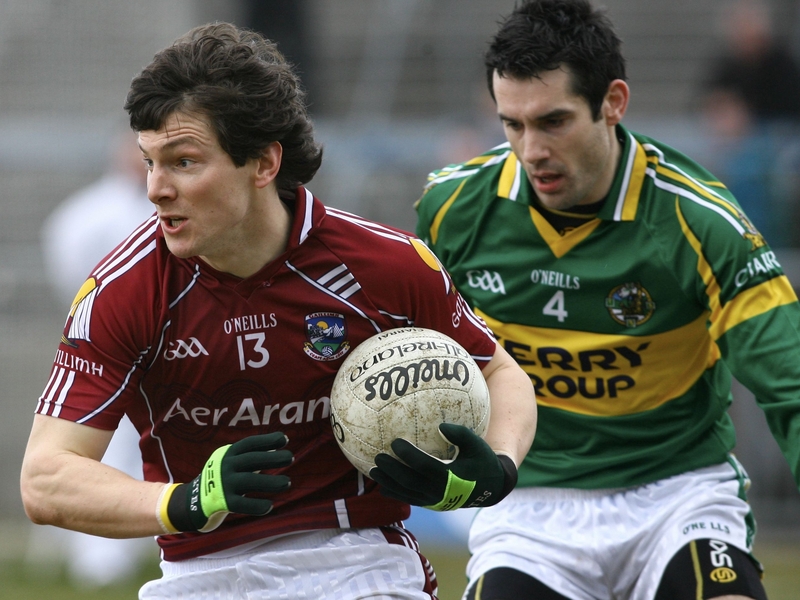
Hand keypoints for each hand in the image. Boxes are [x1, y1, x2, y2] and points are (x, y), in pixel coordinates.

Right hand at [159, 432, 292, 532]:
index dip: (267, 440)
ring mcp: (222, 484)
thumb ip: (250, 458)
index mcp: (228, 453)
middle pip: (251, 459)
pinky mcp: (221, 502)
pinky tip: (269, 506)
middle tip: (291, 457)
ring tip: (287, 483)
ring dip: (270, 482)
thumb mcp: (231, 463)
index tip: (285, 439)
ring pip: (249, 481)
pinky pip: (241, 504)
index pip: (249, 444)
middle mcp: (224, 466)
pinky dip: (256, 505)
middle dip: (272, 458)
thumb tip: (277, 450)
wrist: (191, 500)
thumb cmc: (220, 479)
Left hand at [369, 423, 516, 510]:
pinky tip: (383, 486)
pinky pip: (410, 499)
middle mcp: (440, 492)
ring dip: (388, 483)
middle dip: (392, 470)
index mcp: (450, 477)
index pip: (423, 466)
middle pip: (409, 482)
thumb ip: (461, 434)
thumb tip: (441, 425)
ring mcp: (434, 500)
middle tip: (377, 457)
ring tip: (373, 471)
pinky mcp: (431, 504)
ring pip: (406, 493)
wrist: (489, 488)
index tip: (395, 442)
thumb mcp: (477, 445)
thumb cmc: (482, 461)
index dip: (408, 455)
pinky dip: (395, 493)